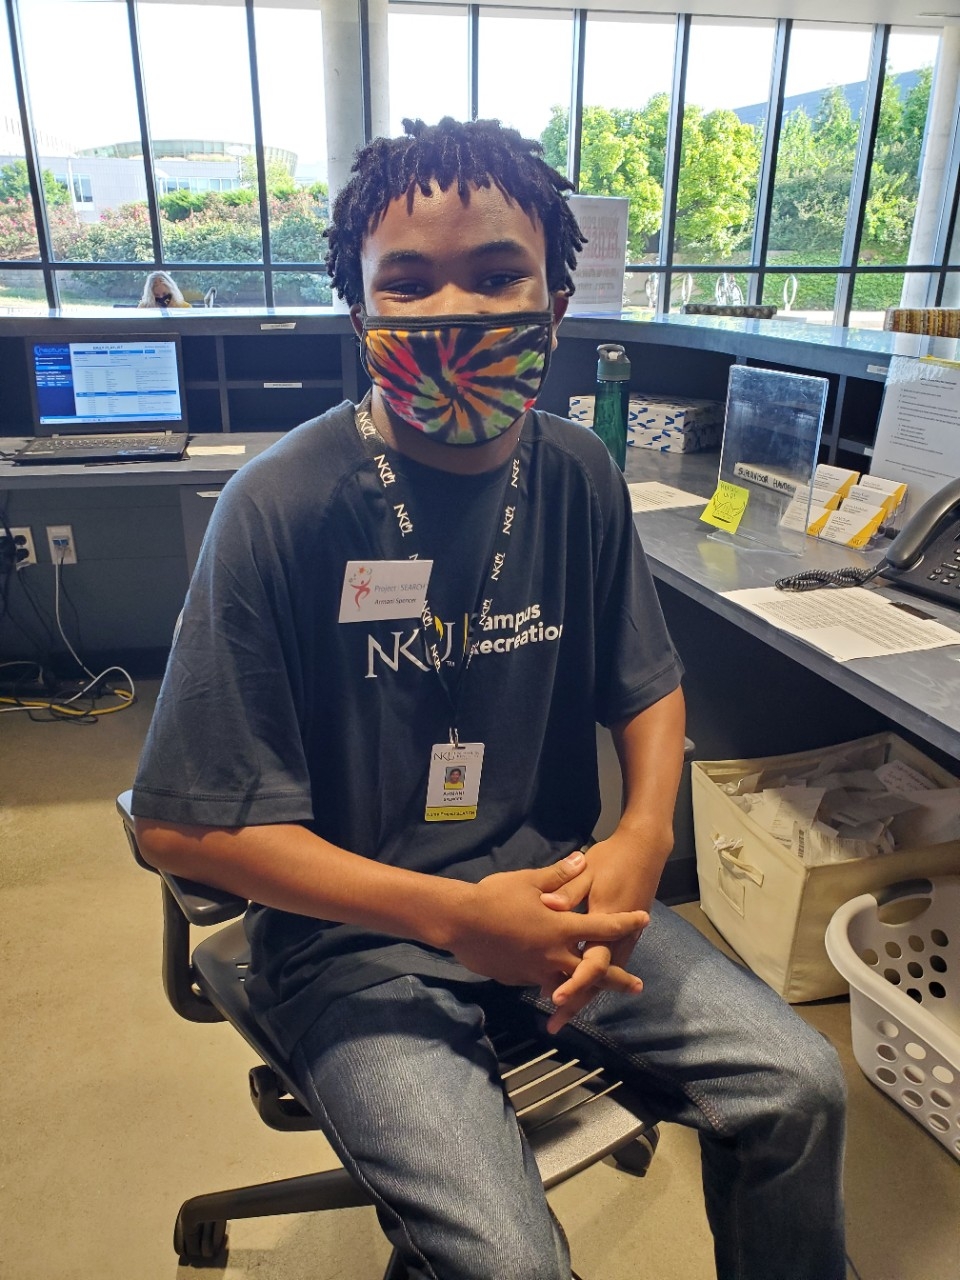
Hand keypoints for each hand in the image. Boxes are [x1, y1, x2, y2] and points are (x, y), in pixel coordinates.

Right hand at [448, 850, 645, 1002]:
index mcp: (562, 927)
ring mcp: (538, 970)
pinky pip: (543, 983)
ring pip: (569, 983)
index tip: (643, 919)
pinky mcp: (520, 978)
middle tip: (637, 986)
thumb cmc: (496, 897)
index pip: (603, 925)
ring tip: (597, 994)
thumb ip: (558, 875)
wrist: (461, 923)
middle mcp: (555, 953)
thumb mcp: (529, 880)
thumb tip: (580, 859)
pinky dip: (554, 984)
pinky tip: (555, 987)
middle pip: (595, 970)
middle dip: (618, 979)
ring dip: (586, 989)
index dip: (625, 922)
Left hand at [539, 831, 658, 1031]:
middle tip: (555, 1023)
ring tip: (561, 1015)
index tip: (555, 997)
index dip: (574, 982)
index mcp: (606, 921)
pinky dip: (592, 981)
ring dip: (584, 995)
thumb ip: (568, 889)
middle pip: (598, 979)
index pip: (592, 962)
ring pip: (604, 976)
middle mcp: (617, 937)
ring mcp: (624, 939)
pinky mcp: (624, 937)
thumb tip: (548, 906)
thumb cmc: (612, 858)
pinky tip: (577, 989)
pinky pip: (607, 965)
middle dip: (576, 1001)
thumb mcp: (588, 870)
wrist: (644, 850)